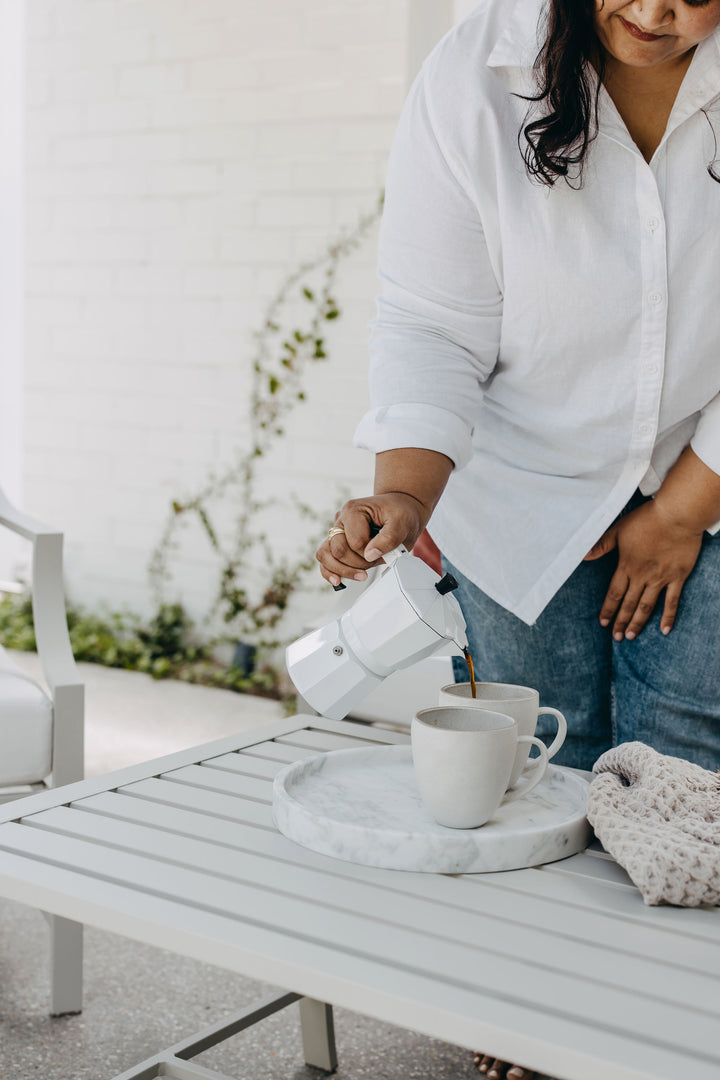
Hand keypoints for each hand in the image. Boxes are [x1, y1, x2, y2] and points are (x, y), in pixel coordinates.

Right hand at [316, 493, 427, 587]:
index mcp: (354, 510)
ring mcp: (337, 531)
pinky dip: (329, 571)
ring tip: (361, 575)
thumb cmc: (399, 513)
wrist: (399, 508)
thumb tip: (369, 555)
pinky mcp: (337, 542)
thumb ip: (388, 538)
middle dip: (358, 563)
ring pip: (325, 555)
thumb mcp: (402, 522)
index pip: (355, 542)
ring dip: (343, 570)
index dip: (369, 554)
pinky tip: (338, 581)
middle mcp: (341, 519)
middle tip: (376, 561)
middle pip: (338, 550)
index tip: (383, 553)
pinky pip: (325, 558)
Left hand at [584, 500, 702, 638]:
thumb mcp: (619, 529)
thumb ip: (601, 545)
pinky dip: (668, 617)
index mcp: (627, 565)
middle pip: (628, 604)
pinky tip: (663, 630)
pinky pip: (672, 601)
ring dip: (638, 622)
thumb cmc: (647, 519)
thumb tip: (582, 555)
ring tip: (632, 636)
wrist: (677, 515)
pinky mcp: (678, 577)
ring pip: (647, 606)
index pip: (614, 593)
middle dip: (621, 622)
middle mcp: (642, 576)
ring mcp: (661, 578)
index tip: (603, 623)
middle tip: (617, 637)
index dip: (608, 609)